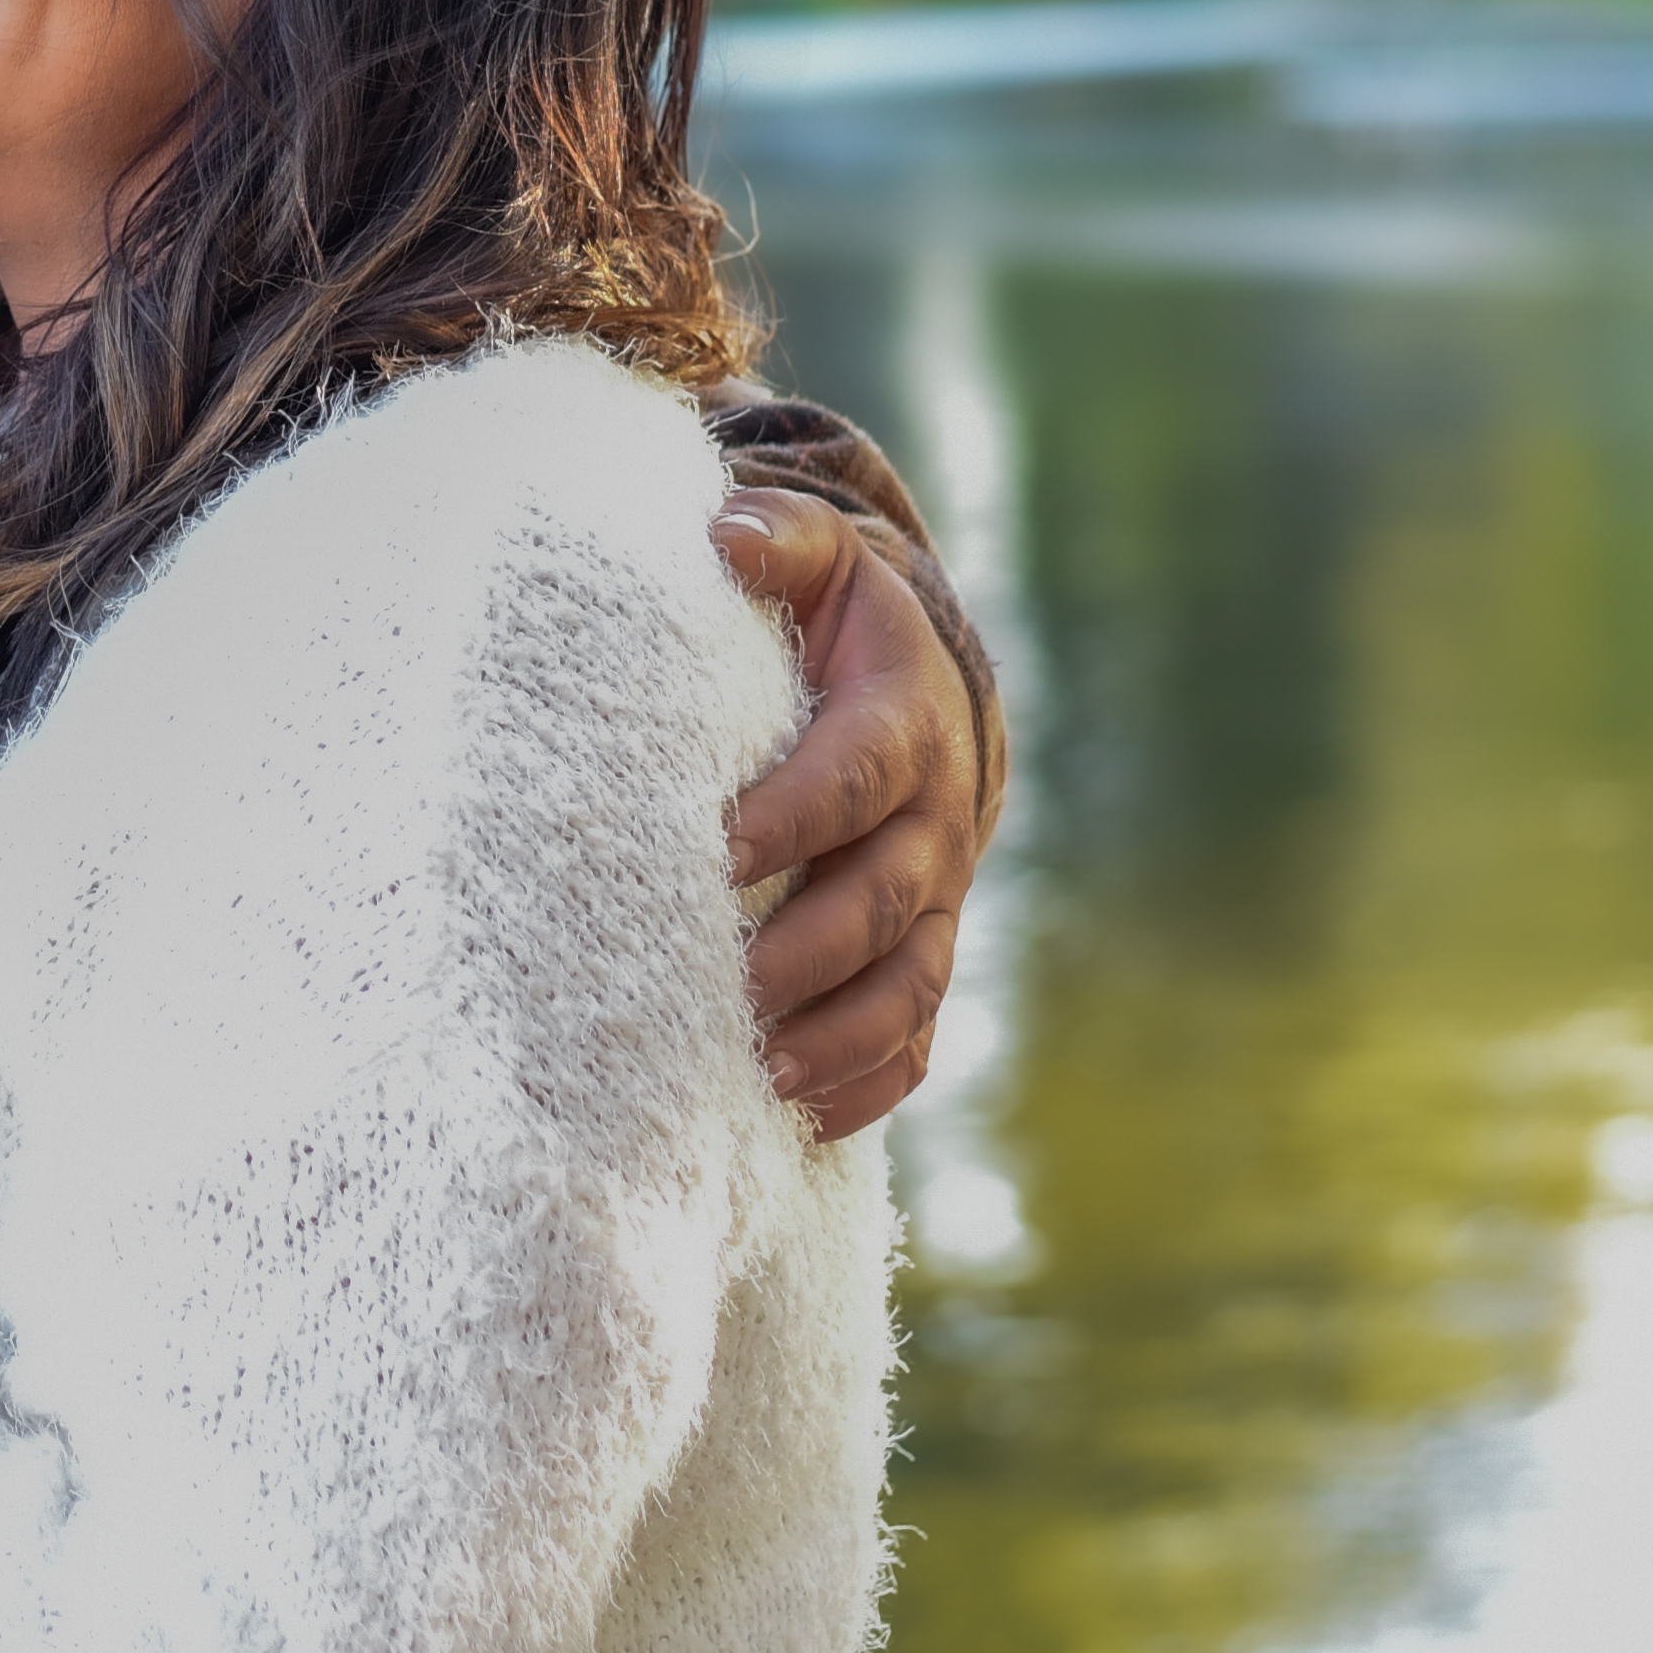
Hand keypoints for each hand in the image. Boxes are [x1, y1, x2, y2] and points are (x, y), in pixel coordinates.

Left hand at [715, 486, 994, 1139]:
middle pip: (884, 900)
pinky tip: (803, 1119)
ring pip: (908, 983)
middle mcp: (933, 820)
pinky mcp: (924, 949)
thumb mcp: (822, 557)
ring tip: (761, 1074)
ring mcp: (938, 895)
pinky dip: (869, 1081)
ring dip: (839, 1036)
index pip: (852, 778)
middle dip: (810, 952)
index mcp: (903, 724)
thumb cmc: (836, 620)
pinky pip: (916, 1031)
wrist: (919, 676)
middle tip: (731, 992)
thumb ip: (780, 538)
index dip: (793, 817)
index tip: (715, 850)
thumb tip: (727, 533)